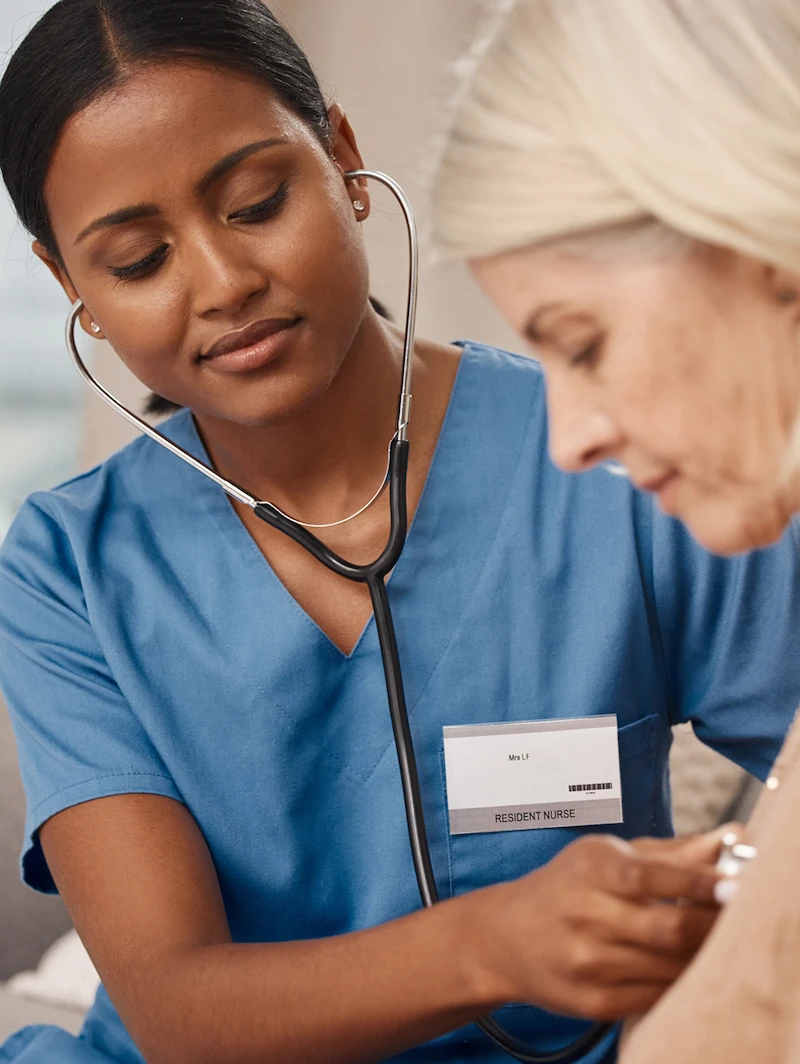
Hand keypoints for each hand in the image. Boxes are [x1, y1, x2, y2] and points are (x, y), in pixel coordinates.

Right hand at [472, 828, 731, 1020]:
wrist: (507, 937)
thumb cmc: (566, 886)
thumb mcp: (607, 855)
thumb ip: (670, 853)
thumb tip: (729, 839)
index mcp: (591, 869)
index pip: (652, 876)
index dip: (701, 882)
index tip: (733, 884)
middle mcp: (585, 915)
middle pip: (671, 929)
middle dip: (712, 924)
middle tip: (734, 917)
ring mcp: (588, 962)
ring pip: (670, 967)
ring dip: (699, 955)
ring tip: (704, 939)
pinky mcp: (593, 1001)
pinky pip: (656, 997)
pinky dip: (676, 982)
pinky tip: (676, 965)